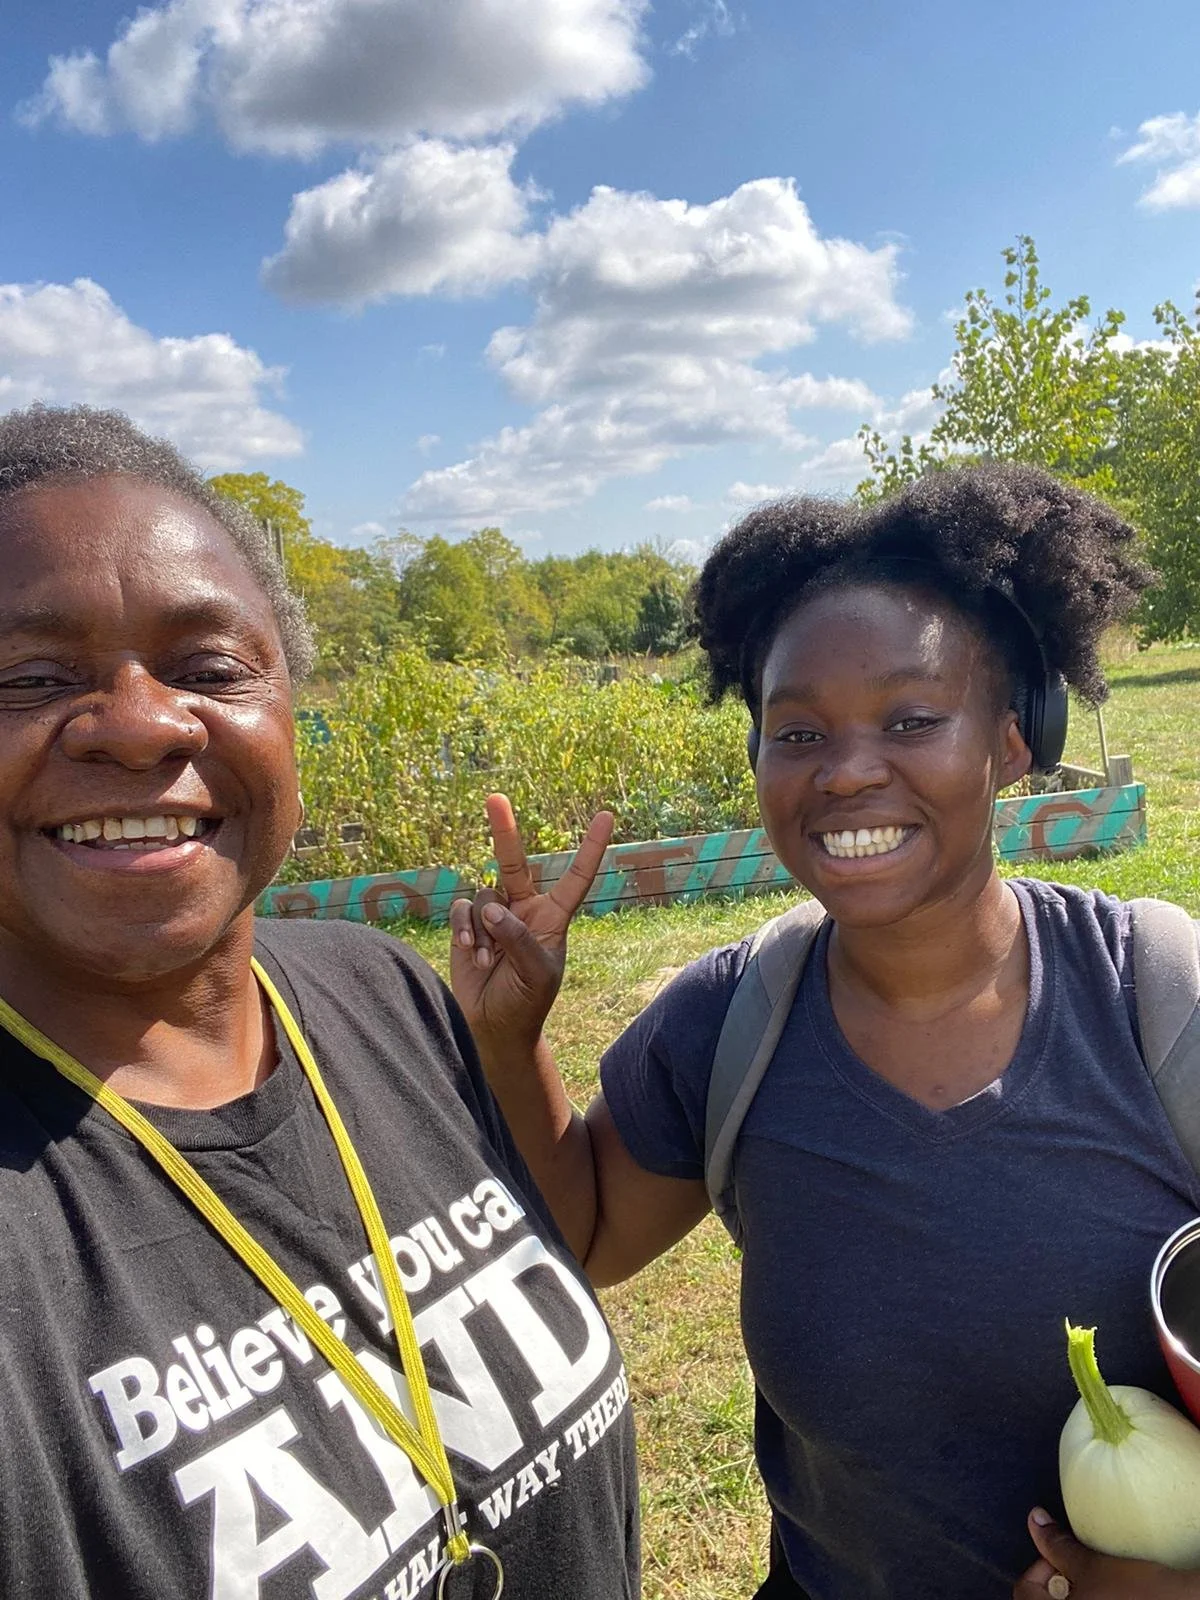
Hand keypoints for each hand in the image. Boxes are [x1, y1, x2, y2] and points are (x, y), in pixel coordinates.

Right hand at [448, 794, 613, 1059]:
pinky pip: (462, 911)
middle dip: (504, 830)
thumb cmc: (527, 1002)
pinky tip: (470, 954)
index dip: (591, 847)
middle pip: (515, 863)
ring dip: (482, 932)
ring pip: (484, 899)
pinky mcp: (468, 926)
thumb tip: (494, 911)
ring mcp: (494, 916)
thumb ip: (519, 940)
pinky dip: (463, 931)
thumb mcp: (536, 974)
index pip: (576, 877)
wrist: (495, 1028)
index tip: (607, 816)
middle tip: (494, 798)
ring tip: (489, 962)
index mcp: (554, 917)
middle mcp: (524, 909)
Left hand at [1013, 1509, 1199, 1597]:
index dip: (1041, 1567)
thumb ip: (1058, 1546)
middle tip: (1077, 1573)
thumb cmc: (1138, 1591)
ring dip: (1076, 1596)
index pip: (1025, 1591)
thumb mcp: (1093, 1566)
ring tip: (1095, 1587)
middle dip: (1057, 1586)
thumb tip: (1036, 1520)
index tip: (1061, 1558)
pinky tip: (1111, 1598)